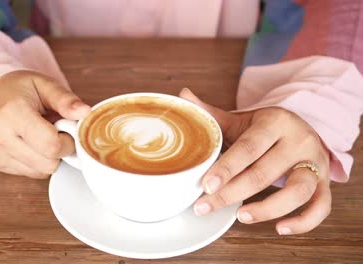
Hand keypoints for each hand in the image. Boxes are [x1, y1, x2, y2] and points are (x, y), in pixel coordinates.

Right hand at [0, 70, 90, 178]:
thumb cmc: (21, 89)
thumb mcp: (45, 84)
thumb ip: (66, 99)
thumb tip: (84, 112)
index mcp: (11, 112)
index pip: (51, 145)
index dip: (68, 141)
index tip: (66, 129)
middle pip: (48, 163)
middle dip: (60, 150)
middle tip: (54, 131)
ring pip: (41, 171)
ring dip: (49, 157)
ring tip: (40, 135)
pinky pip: (30, 173)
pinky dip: (37, 161)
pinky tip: (30, 143)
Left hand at [179, 88, 331, 234]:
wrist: (299, 129)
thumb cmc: (263, 129)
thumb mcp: (240, 119)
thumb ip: (212, 113)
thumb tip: (183, 96)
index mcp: (275, 122)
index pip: (248, 147)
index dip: (227, 168)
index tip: (206, 185)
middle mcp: (299, 140)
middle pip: (265, 172)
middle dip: (232, 193)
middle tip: (204, 206)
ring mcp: (315, 162)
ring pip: (297, 191)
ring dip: (267, 209)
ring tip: (239, 216)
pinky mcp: (325, 182)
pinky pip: (321, 206)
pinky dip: (304, 222)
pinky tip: (280, 228)